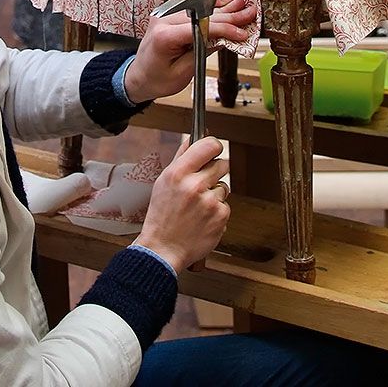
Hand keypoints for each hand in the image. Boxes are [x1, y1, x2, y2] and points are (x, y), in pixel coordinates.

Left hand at [124, 0, 255, 103]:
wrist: (138, 76)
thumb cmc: (156, 79)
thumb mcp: (183, 73)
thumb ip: (203, 52)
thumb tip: (225, 39)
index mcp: (165, 36)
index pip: (201, 27)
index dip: (225, 29)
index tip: (242, 34)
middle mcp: (164, 19)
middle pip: (203, 14)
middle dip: (229, 15)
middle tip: (250, 13)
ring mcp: (166, 14)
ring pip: (200, 7)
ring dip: (223, 7)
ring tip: (243, 4)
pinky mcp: (170, 14)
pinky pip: (193, 7)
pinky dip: (211, 6)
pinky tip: (226, 1)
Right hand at [133, 136, 228, 271]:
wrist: (163, 249)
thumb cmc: (162, 216)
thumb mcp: (164, 181)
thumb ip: (181, 157)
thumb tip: (193, 138)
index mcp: (179, 173)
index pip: (209, 145)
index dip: (213, 146)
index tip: (212, 151)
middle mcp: (195, 185)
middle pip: (222, 164)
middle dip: (214, 172)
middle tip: (202, 183)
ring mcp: (210, 202)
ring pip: (224, 186)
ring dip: (215, 194)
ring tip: (198, 206)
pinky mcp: (221, 217)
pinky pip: (225, 205)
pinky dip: (217, 211)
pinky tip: (203, 218)